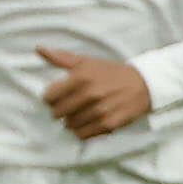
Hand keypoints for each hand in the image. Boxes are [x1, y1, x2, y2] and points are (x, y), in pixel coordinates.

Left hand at [37, 47, 153, 139]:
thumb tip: (39, 49)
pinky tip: (87, 123)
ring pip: (70, 125)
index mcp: (81, 77)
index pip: (49, 97)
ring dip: (71, 122)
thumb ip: (61, 58)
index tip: (56, 98)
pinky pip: (84, 135)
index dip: (50, 99)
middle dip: (59, 111)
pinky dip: (82, 132)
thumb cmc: (112, 73)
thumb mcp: (87, 62)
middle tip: (67, 108)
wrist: (144, 84)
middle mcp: (90, 94)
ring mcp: (100, 111)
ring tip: (79, 115)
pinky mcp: (109, 124)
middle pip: (58, 113)